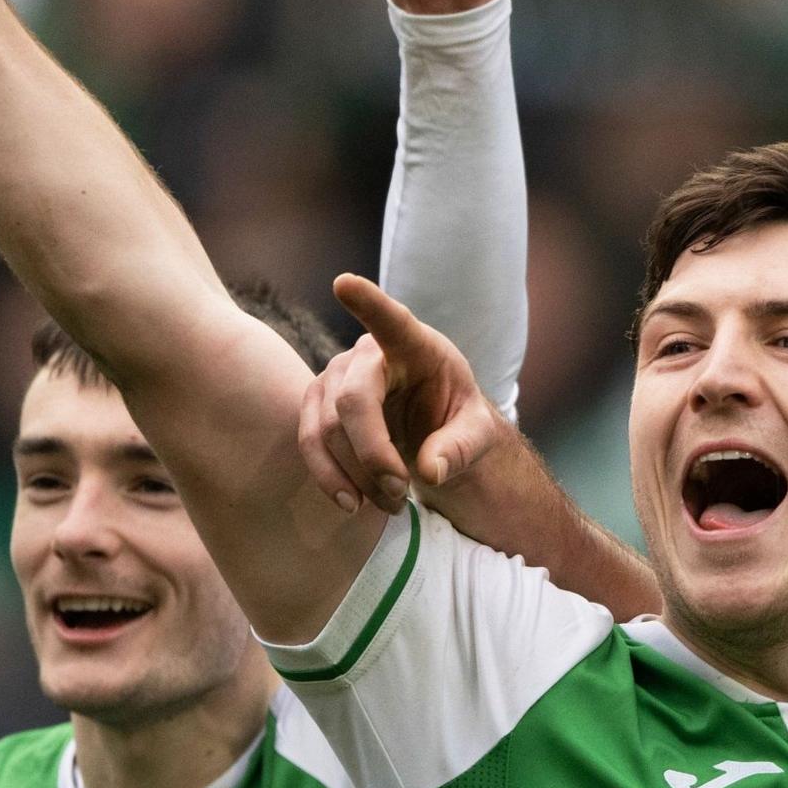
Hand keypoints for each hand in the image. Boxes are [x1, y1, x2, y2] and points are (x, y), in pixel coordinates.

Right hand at [298, 276, 510, 512]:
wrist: (432, 436)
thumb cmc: (456, 421)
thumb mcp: (477, 436)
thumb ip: (461, 448)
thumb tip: (431, 470)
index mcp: (414, 345)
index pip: (391, 320)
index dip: (368, 302)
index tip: (345, 283)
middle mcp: (366, 353)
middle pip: (352, 402)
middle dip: (374, 456)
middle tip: (402, 493)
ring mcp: (334, 377)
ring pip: (327, 429)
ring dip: (356, 476)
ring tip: (391, 505)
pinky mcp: (316, 405)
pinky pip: (310, 443)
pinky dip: (330, 478)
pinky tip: (352, 504)